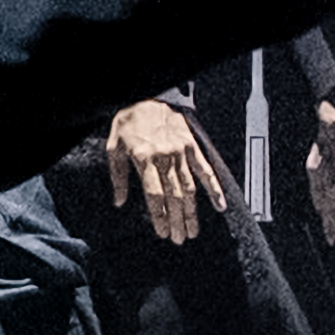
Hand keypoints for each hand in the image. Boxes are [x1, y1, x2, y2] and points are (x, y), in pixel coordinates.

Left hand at [103, 95, 214, 242]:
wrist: (147, 95)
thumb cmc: (128, 121)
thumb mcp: (114, 147)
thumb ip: (118, 176)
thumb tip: (119, 201)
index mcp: (144, 159)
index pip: (154, 195)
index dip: (158, 216)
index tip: (161, 232)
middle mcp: (164, 158)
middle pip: (173, 196)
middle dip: (176, 221)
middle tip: (178, 239)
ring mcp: (180, 152)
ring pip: (189, 188)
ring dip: (192, 212)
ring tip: (192, 231)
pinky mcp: (192, 147)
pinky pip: (205, 170)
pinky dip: (214, 188)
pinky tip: (220, 204)